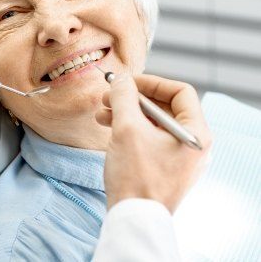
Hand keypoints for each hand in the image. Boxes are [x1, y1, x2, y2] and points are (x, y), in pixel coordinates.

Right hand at [95, 73, 211, 212]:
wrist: (133, 218)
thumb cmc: (136, 175)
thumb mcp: (127, 127)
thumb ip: (124, 96)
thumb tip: (121, 79)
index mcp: (195, 133)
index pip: (180, 92)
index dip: (152, 82)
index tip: (127, 82)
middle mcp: (192, 144)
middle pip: (164, 106)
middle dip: (133, 98)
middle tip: (108, 96)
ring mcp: (179, 157)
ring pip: (152, 122)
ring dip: (126, 112)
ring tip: (102, 113)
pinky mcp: (165, 167)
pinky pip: (149, 138)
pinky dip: (129, 129)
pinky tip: (107, 126)